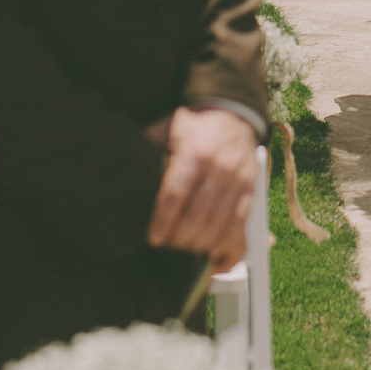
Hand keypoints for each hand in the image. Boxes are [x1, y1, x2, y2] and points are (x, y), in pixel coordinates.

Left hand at [146, 107, 257, 268]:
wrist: (233, 115)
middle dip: (179, 237)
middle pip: (197, 215)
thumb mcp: (169, 128)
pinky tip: (211, 254)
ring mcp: (238, 180)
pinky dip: (226, 245)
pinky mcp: (250, 190)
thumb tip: (120, 166)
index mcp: (195, 151)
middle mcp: (219, 167)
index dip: (163, 221)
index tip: (154, 238)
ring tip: (185, 248)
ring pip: (219, 224)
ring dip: (199, 244)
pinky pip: (240, 225)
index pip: (176, 194)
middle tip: (167, 245)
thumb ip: (148, 146)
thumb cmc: (194, 127)